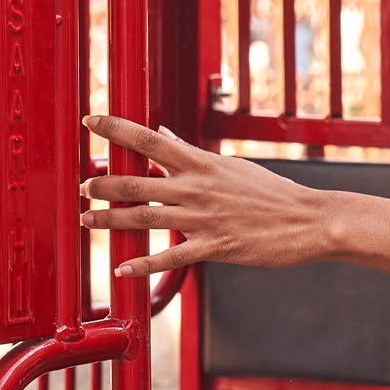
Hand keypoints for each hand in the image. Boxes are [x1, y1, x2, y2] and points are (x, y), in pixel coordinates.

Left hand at [80, 116, 329, 276]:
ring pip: (144, 219)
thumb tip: (162, 131)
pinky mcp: (213, 247)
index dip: (116, 129)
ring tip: (85, 221)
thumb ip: (190, 151)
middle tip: (81, 186)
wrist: (308, 220)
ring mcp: (203, 219)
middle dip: (102, 184)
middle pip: (136, 181)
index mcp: (201, 163)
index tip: (90, 121)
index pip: (150, 139)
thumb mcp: (230, 164)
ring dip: (110, 220)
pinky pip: (170, 258)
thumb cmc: (270, 191)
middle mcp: (196, 188)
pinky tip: (121, 268)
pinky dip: (143, 264)